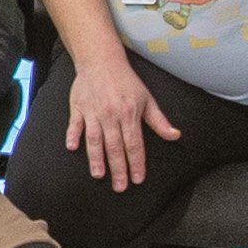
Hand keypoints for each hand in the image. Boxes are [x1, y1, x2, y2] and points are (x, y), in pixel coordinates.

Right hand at [65, 53, 180, 192]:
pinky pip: (75, 124)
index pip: (134, 144)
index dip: (137, 163)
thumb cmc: (126, 81)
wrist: (101, 60)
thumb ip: (159, 120)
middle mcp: (111, 115)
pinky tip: (72, 148)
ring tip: (99, 175)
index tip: (138, 179)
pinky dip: (73, 135)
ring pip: (95, 139)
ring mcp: (93, 112)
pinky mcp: (78, 107)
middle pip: (115, 147)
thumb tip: (175, 135)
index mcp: (129, 114)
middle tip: (120, 187)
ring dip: (96, 158)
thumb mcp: (147, 99)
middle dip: (118, 169)